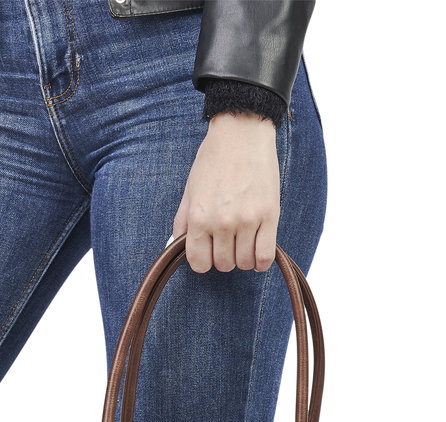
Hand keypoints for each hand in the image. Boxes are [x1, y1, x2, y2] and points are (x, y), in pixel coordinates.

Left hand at [172, 111, 280, 272]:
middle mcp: (222, 222)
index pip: (199, 263)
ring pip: (244, 262)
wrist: (241, 133)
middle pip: (223, 264)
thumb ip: (182, 221)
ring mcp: (247, 220)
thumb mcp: (190, 190)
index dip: (203, 261)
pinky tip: (258, 254)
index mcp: (200, 218)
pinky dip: (261, 262)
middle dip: (224, 257)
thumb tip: (175, 245)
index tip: (209, 252)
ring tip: (243, 242)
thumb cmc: (214, 159)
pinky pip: (265, 255)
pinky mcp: (269, 215)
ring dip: (243, 258)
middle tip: (227, 242)